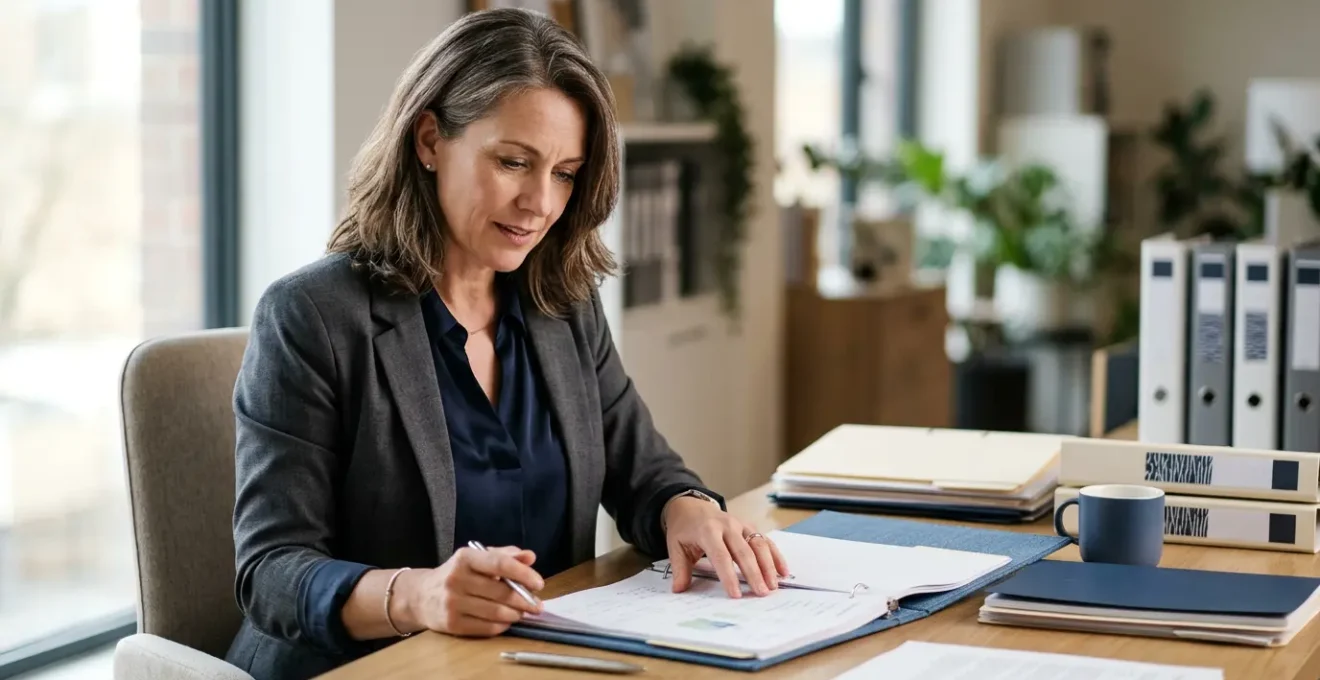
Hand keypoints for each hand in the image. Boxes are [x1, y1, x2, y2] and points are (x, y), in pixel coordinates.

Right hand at [406, 545, 544, 636]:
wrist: (421, 596)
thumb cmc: (457, 574)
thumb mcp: (477, 558)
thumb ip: (504, 555)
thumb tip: (530, 557)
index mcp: (466, 558)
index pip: (500, 564)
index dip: (523, 574)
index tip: (539, 583)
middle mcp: (457, 579)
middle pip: (501, 592)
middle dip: (525, 600)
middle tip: (536, 605)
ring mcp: (453, 603)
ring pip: (496, 612)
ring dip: (515, 614)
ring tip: (521, 613)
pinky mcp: (451, 624)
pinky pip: (486, 628)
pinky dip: (501, 626)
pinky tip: (505, 621)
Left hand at [662, 496, 790, 598]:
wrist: (691, 506)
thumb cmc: (685, 529)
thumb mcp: (675, 546)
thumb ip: (679, 568)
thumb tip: (678, 590)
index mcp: (707, 531)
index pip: (720, 555)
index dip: (729, 575)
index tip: (736, 594)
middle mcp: (727, 526)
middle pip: (744, 551)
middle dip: (754, 573)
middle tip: (761, 593)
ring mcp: (741, 525)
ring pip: (759, 545)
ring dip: (768, 566)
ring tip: (773, 586)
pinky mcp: (749, 527)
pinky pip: (765, 541)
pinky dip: (775, 556)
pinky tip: (783, 571)